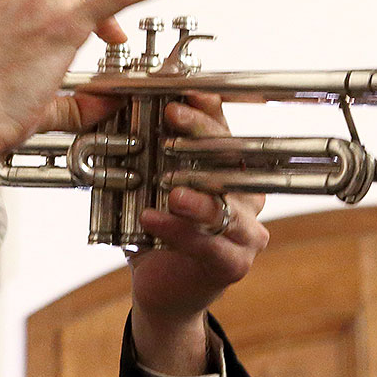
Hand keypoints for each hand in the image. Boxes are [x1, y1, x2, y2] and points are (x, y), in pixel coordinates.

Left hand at [127, 93, 268, 374]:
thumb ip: (153, 154)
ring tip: (171, 188)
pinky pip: (207, 244)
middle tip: (171, 116)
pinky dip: (176, 231)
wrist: (163, 289)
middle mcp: (249, 198)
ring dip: (198, 195)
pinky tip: (150, 220)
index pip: (226, 131)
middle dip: (202, 134)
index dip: (207, 108)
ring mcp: (247, 233)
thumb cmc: (161, 231)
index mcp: (233, 173)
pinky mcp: (233, 264)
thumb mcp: (155, 187)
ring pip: (226, 207)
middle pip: (232, 160)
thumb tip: (128, 107)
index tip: (182, 87)